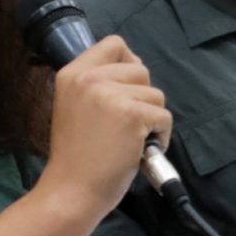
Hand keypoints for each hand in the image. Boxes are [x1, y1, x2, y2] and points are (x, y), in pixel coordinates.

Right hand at [36, 35, 171, 212]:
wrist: (71, 191)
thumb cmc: (76, 156)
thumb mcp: (75, 106)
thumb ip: (98, 85)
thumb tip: (136, 68)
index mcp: (72, 73)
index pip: (114, 44)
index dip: (128, 63)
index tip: (127, 88)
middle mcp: (89, 78)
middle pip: (140, 70)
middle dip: (142, 98)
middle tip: (125, 126)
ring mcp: (110, 95)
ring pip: (155, 94)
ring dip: (151, 119)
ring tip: (130, 141)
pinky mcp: (132, 114)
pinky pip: (164, 117)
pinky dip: (160, 136)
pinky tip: (139, 151)